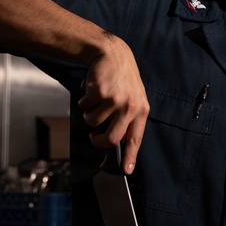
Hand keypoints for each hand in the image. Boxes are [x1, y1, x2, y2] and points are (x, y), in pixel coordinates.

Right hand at [77, 33, 148, 173]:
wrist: (113, 55)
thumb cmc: (123, 80)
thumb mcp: (133, 98)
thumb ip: (129, 118)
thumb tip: (119, 142)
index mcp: (141, 111)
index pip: (135, 139)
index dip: (130, 156)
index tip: (126, 170)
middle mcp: (130, 107)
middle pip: (110, 138)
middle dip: (97, 142)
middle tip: (94, 137)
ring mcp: (115, 100)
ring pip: (93, 123)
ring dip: (89, 116)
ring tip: (96, 103)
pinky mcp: (100, 93)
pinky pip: (85, 108)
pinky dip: (84, 103)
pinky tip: (92, 92)